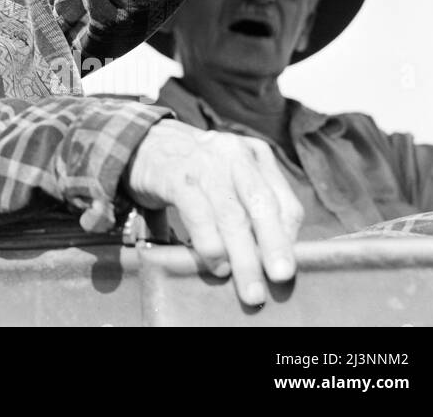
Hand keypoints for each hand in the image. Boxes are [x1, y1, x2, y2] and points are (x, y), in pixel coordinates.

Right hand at [126, 120, 302, 306]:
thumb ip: (250, 206)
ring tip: (250, 289)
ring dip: (244, 257)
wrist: (143, 143)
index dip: (289, 239)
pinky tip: (217, 265)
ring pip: (232, 215)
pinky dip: (210, 244)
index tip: (285, 270)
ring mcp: (205, 163)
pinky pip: (199, 214)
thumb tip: (271, 257)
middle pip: (262, 205)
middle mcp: (233, 155)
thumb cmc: (195, 171)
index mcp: (254, 156)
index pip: (284, 202)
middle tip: (282, 277)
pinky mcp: (176, 175)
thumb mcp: (229, 177)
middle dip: (275, 245)